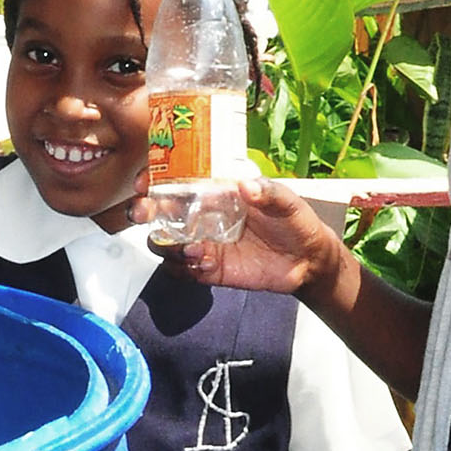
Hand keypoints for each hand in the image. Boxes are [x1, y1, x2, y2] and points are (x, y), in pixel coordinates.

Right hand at [136, 178, 347, 296]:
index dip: (156, 179)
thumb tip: (246, 185)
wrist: (308, 262)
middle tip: (142, 213)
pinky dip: (182, 268)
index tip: (145, 181)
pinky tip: (201, 264)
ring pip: (166, 243)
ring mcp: (203, 243)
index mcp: (217, 192)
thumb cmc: (296, 222)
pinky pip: (182, 271)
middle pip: (161, 212)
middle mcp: (204, 216)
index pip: (178, 181)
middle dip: (145, 211)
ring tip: (188, 247)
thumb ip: (269, 193)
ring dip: (166, 244)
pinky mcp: (209, 270)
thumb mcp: (288, 202)